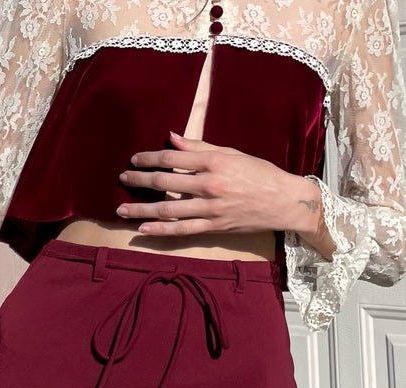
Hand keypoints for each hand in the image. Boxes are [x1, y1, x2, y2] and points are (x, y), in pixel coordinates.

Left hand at [116, 131, 318, 237]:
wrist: (284, 201)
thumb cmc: (260, 174)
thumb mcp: (232, 154)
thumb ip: (199, 148)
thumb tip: (172, 138)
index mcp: (214, 162)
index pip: (172, 158)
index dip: (149, 158)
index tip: (134, 160)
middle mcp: (210, 185)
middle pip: (165, 183)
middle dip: (139, 181)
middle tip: (122, 180)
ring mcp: (211, 208)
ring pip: (168, 209)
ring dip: (142, 210)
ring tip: (121, 210)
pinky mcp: (214, 227)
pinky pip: (182, 230)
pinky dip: (160, 230)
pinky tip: (142, 230)